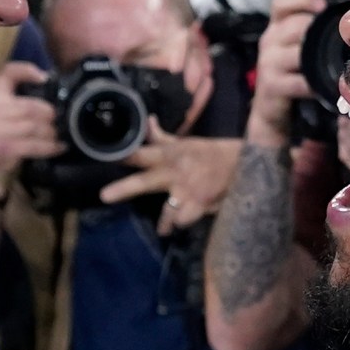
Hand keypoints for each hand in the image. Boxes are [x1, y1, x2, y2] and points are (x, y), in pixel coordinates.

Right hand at [0, 60, 64, 197]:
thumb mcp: (5, 118)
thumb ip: (22, 106)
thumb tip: (56, 99)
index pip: (7, 73)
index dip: (26, 70)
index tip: (44, 77)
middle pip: (31, 105)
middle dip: (51, 115)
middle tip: (62, 121)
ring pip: (36, 126)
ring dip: (53, 133)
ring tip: (61, 135)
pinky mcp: (4, 148)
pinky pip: (35, 144)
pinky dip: (51, 147)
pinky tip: (60, 147)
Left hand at [98, 125, 242, 233]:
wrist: (244, 164)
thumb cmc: (212, 154)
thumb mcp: (188, 143)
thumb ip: (163, 138)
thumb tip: (148, 120)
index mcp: (170, 155)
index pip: (141, 154)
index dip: (123, 156)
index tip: (107, 156)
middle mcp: (175, 172)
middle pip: (144, 182)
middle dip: (123, 189)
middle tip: (104, 196)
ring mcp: (187, 191)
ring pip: (166, 213)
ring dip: (165, 223)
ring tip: (164, 229)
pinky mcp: (201, 206)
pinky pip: (183, 221)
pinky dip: (183, 223)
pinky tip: (186, 222)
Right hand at [248, 0, 325, 145]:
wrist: (273, 110)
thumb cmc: (295, 74)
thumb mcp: (304, 47)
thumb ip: (321, 25)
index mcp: (277, 26)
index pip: (281, 2)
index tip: (323, 6)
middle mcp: (269, 40)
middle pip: (295, 25)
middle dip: (318, 32)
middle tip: (339, 42)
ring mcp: (268, 63)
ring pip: (297, 53)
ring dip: (319, 59)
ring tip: (336, 65)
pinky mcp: (271, 85)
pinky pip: (298, 81)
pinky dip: (315, 85)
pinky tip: (325, 87)